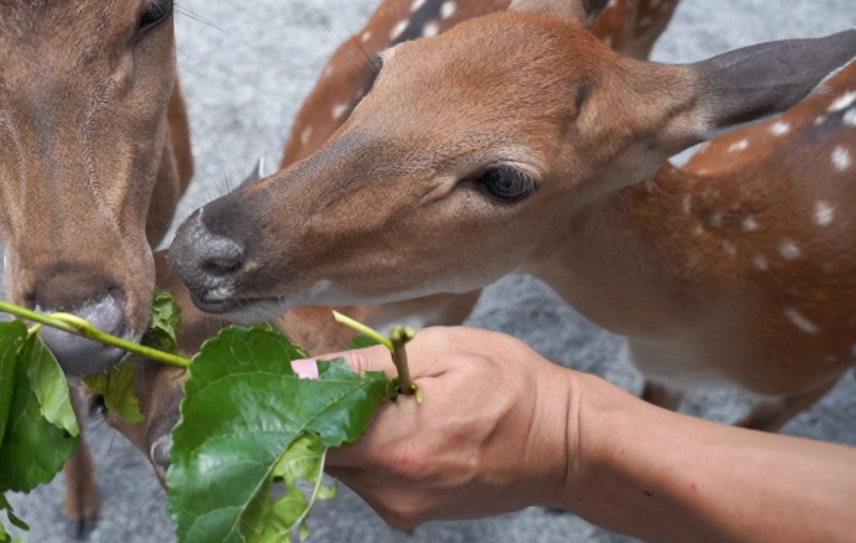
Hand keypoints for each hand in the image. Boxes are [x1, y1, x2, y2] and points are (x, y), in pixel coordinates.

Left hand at [301, 326, 576, 530]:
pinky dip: (371, 450)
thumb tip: (305, 371)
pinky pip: (367, 479)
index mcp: (399, 445)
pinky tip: (400, 424)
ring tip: (386, 399)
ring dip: (349, 431)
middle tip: (344, 376)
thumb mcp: (442, 350)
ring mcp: (403, 508)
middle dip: (320, 412)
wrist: (566, 444)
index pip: (312, 427)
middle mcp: (394, 489)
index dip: (298, 396)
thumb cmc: (512, 386)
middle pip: (319, 450)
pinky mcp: (411, 514)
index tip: (300, 371)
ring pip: (341, 466)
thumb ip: (366, 364)